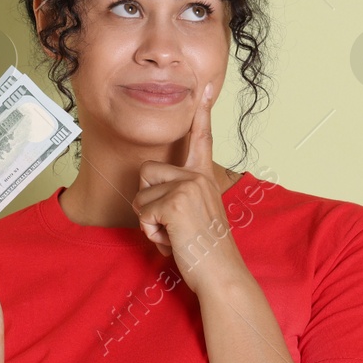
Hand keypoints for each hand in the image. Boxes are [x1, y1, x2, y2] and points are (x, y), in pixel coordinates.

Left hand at [132, 82, 248, 296]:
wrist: (221, 276)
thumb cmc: (205, 253)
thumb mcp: (195, 218)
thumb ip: (179, 200)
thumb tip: (152, 203)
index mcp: (204, 178)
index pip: (201, 140)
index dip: (201, 113)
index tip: (205, 86)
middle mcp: (198, 177)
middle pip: (146, 172)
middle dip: (148, 203)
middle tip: (172, 226)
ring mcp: (188, 187)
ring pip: (141, 196)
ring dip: (149, 221)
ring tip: (175, 235)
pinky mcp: (176, 202)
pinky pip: (144, 214)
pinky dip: (152, 234)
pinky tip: (174, 242)